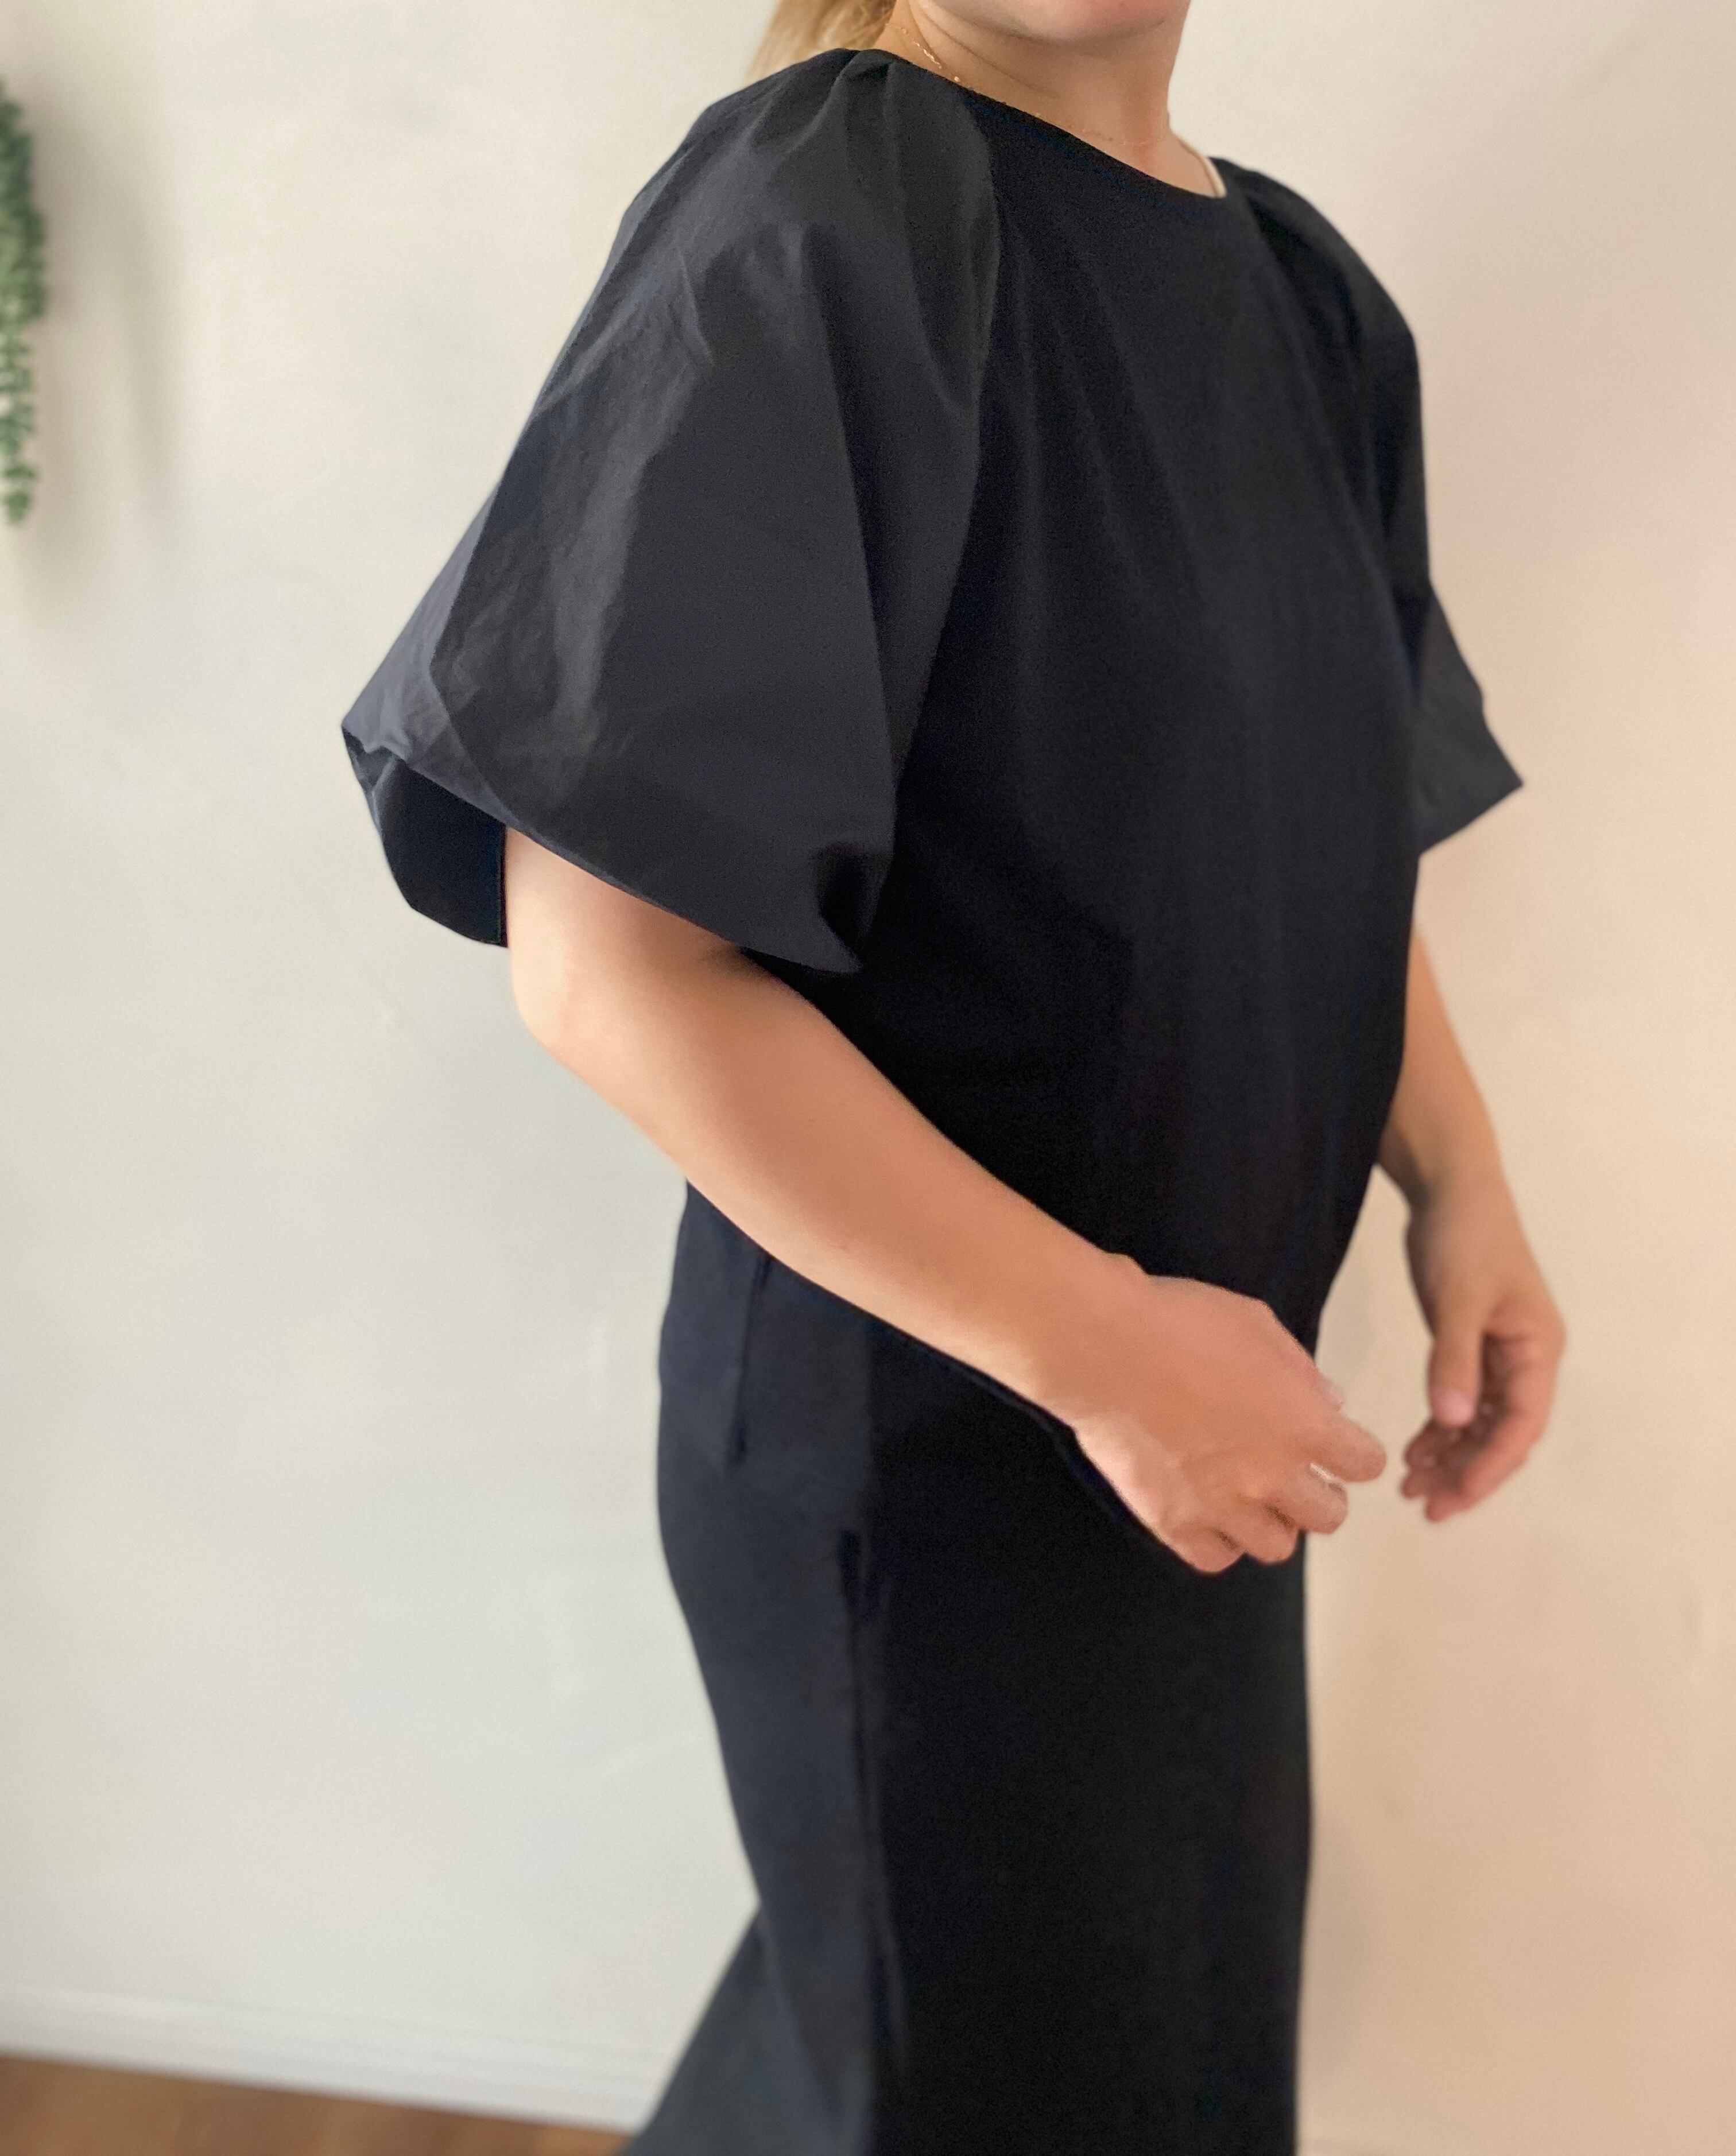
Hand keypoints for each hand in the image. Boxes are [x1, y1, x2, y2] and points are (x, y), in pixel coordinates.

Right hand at [1045, 1256, 1387, 1574]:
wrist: (1104, 1346)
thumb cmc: (1182, 1321)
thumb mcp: (1257, 1324)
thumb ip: (1300, 1370)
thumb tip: (1328, 1403)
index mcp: (1304, 1423)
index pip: (1364, 1464)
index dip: (1353, 1454)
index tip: (1335, 1443)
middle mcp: (1272, 1474)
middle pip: (1329, 1517)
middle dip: (1318, 1495)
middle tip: (1293, 1474)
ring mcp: (1223, 1504)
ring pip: (1277, 1546)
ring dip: (1271, 1522)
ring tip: (1248, 1497)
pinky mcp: (1173, 1521)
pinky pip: (1216, 1558)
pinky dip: (1219, 1541)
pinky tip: (1207, 1512)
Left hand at [1399, 1170, 1565, 1520]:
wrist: (1450, 1187)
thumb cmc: (1462, 1236)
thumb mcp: (1457, 1297)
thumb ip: (1453, 1360)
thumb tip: (1455, 1422)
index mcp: (1538, 1350)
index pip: (1520, 1427)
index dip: (1487, 1469)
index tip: (1450, 1501)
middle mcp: (1526, 1358)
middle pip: (1503, 1433)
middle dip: (1467, 1473)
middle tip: (1424, 1507)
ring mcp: (1500, 1352)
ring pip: (1481, 1422)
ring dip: (1450, 1456)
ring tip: (1410, 1486)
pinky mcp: (1471, 1344)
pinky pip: (1462, 1400)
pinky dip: (1440, 1427)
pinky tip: (1413, 1450)